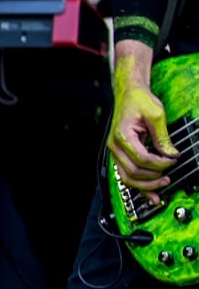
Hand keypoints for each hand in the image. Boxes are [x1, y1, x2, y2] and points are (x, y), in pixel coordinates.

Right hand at [109, 40, 176, 195]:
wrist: (128, 94)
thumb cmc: (138, 101)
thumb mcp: (156, 114)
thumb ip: (163, 137)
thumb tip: (171, 154)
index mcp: (122, 136)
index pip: (142, 158)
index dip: (160, 164)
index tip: (173, 161)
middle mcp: (115, 146)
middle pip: (133, 172)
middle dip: (153, 177)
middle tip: (170, 176)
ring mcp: (116, 151)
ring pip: (127, 178)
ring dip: (145, 186)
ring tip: (162, 185)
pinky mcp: (121, 154)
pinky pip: (127, 174)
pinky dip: (139, 186)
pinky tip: (150, 194)